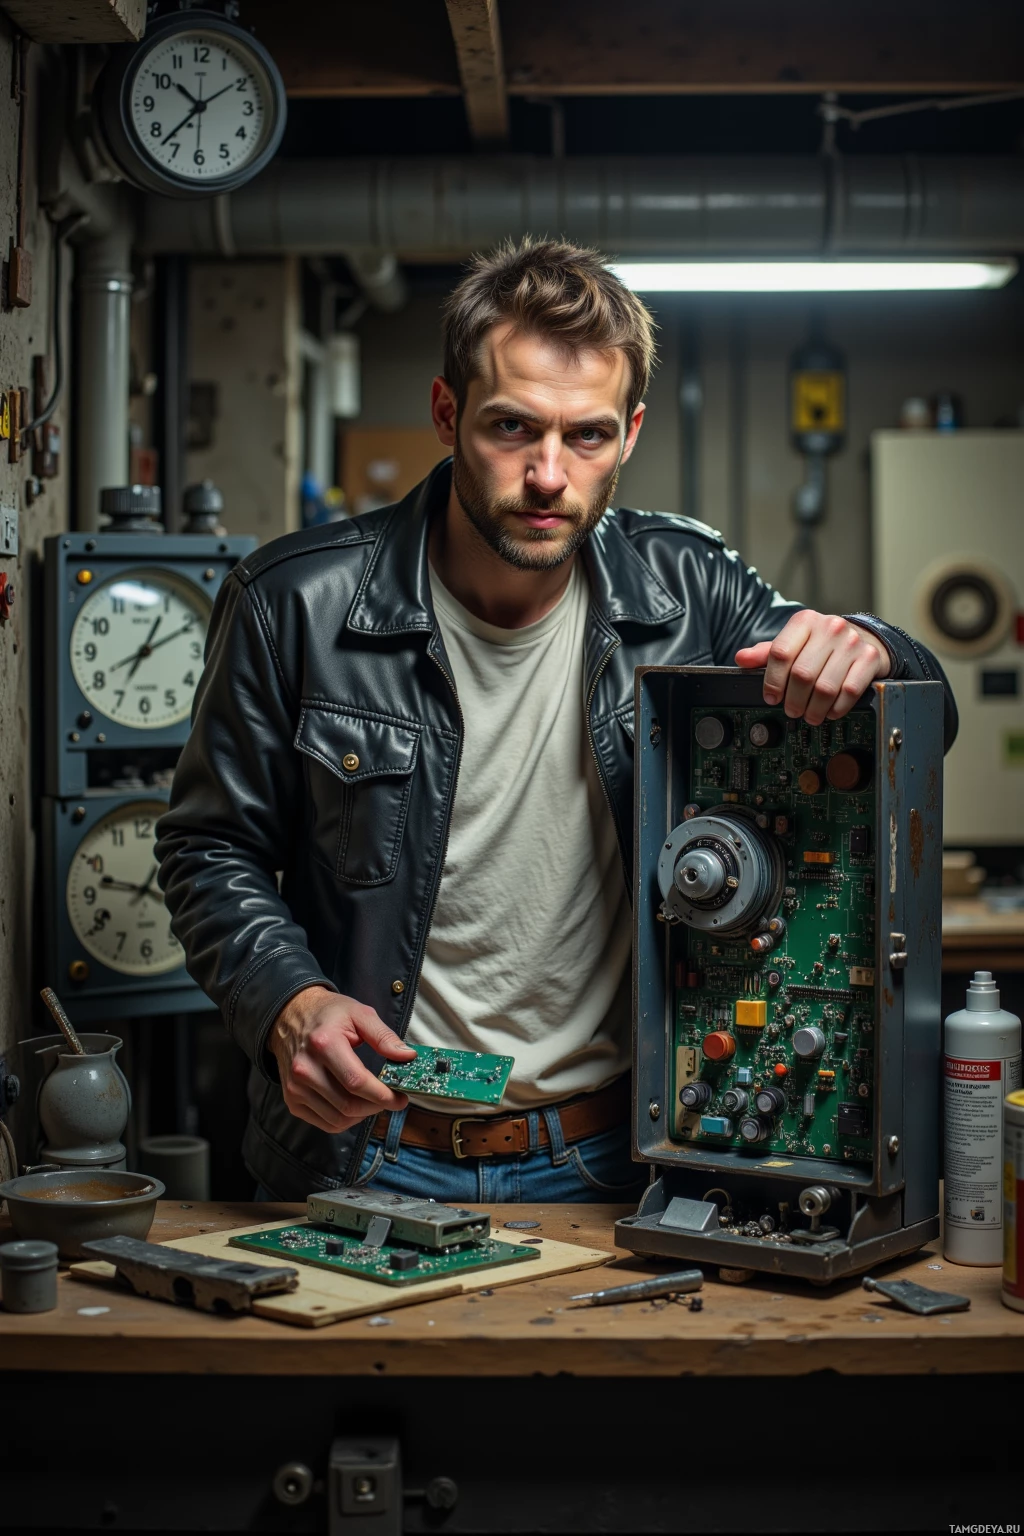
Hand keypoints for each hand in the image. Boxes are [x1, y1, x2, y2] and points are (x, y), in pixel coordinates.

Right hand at [269, 986, 416, 1134]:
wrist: (291, 1016)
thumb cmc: (328, 1014)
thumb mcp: (360, 1014)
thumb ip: (384, 1037)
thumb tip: (408, 1057)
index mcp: (323, 1044)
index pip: (356, 1082)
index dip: (382, 1095)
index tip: (400, 1098)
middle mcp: (305, 1069)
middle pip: (348, 1105)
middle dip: (376, 1107)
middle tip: (391, 1100)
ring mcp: (295, 1087)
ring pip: (338, 1119)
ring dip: (363, 1115)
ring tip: (374, 1101)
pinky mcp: (292, 1099)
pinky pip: (325, 1123)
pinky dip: (346, 1120)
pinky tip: (355, 1105)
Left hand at [735, 612, 889, 724]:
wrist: (866, 637)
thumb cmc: (823, 644)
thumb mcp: (795, 642)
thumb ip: (767, 652)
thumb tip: (741, 658)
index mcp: (805, 621)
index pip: (780, 653)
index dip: (772, 681)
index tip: (772, 697)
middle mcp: (830, 627)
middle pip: (802, 674)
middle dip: (793, 700)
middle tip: (792, 711)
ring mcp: (852, 642)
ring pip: (825, 687)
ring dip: (814, 709)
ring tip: (809, 715)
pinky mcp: (870, 658)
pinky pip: (849, 691)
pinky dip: (837, 708)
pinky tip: (830, 711)